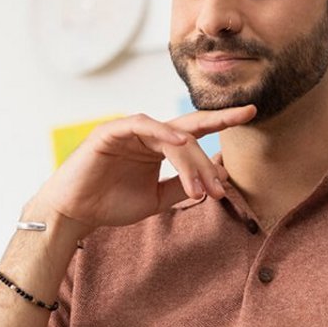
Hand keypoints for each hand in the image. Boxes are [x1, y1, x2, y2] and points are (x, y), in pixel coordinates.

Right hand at [32, 106, 255, 236]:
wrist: (75, 213)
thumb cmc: (111, 204)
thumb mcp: (156, 199)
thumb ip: (183, 187)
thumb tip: (219, 179)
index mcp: (159, 146)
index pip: (196, 131)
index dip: (223, 121)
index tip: (252, 113)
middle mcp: (148, 134)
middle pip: (190, 129)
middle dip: (218, 126)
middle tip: (237, 142)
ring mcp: (130, 129)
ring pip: (171, 135)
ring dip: (190, 162)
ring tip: (202, 190)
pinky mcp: (111, 131)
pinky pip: (142, 125)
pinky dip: (162, 134)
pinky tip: (180, 145)